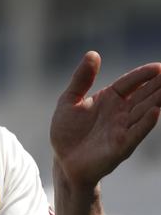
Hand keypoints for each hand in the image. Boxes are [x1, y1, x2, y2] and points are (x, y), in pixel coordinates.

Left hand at [50, 51, 160, 188]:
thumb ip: (81, 79)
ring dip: (157, 100)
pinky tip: (156, 112)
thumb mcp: (69, 100)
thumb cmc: (67, 131)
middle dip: (158, 85)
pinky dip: (145, 123)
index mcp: (109, 99)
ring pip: (144, 111)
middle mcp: (120, 113)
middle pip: (144, 95)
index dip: (143, 75)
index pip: (130, 83)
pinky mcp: (120, 146)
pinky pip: (135, 133)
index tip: (158, 67)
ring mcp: (122, 129)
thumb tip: (93, 54)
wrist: (63, 161)